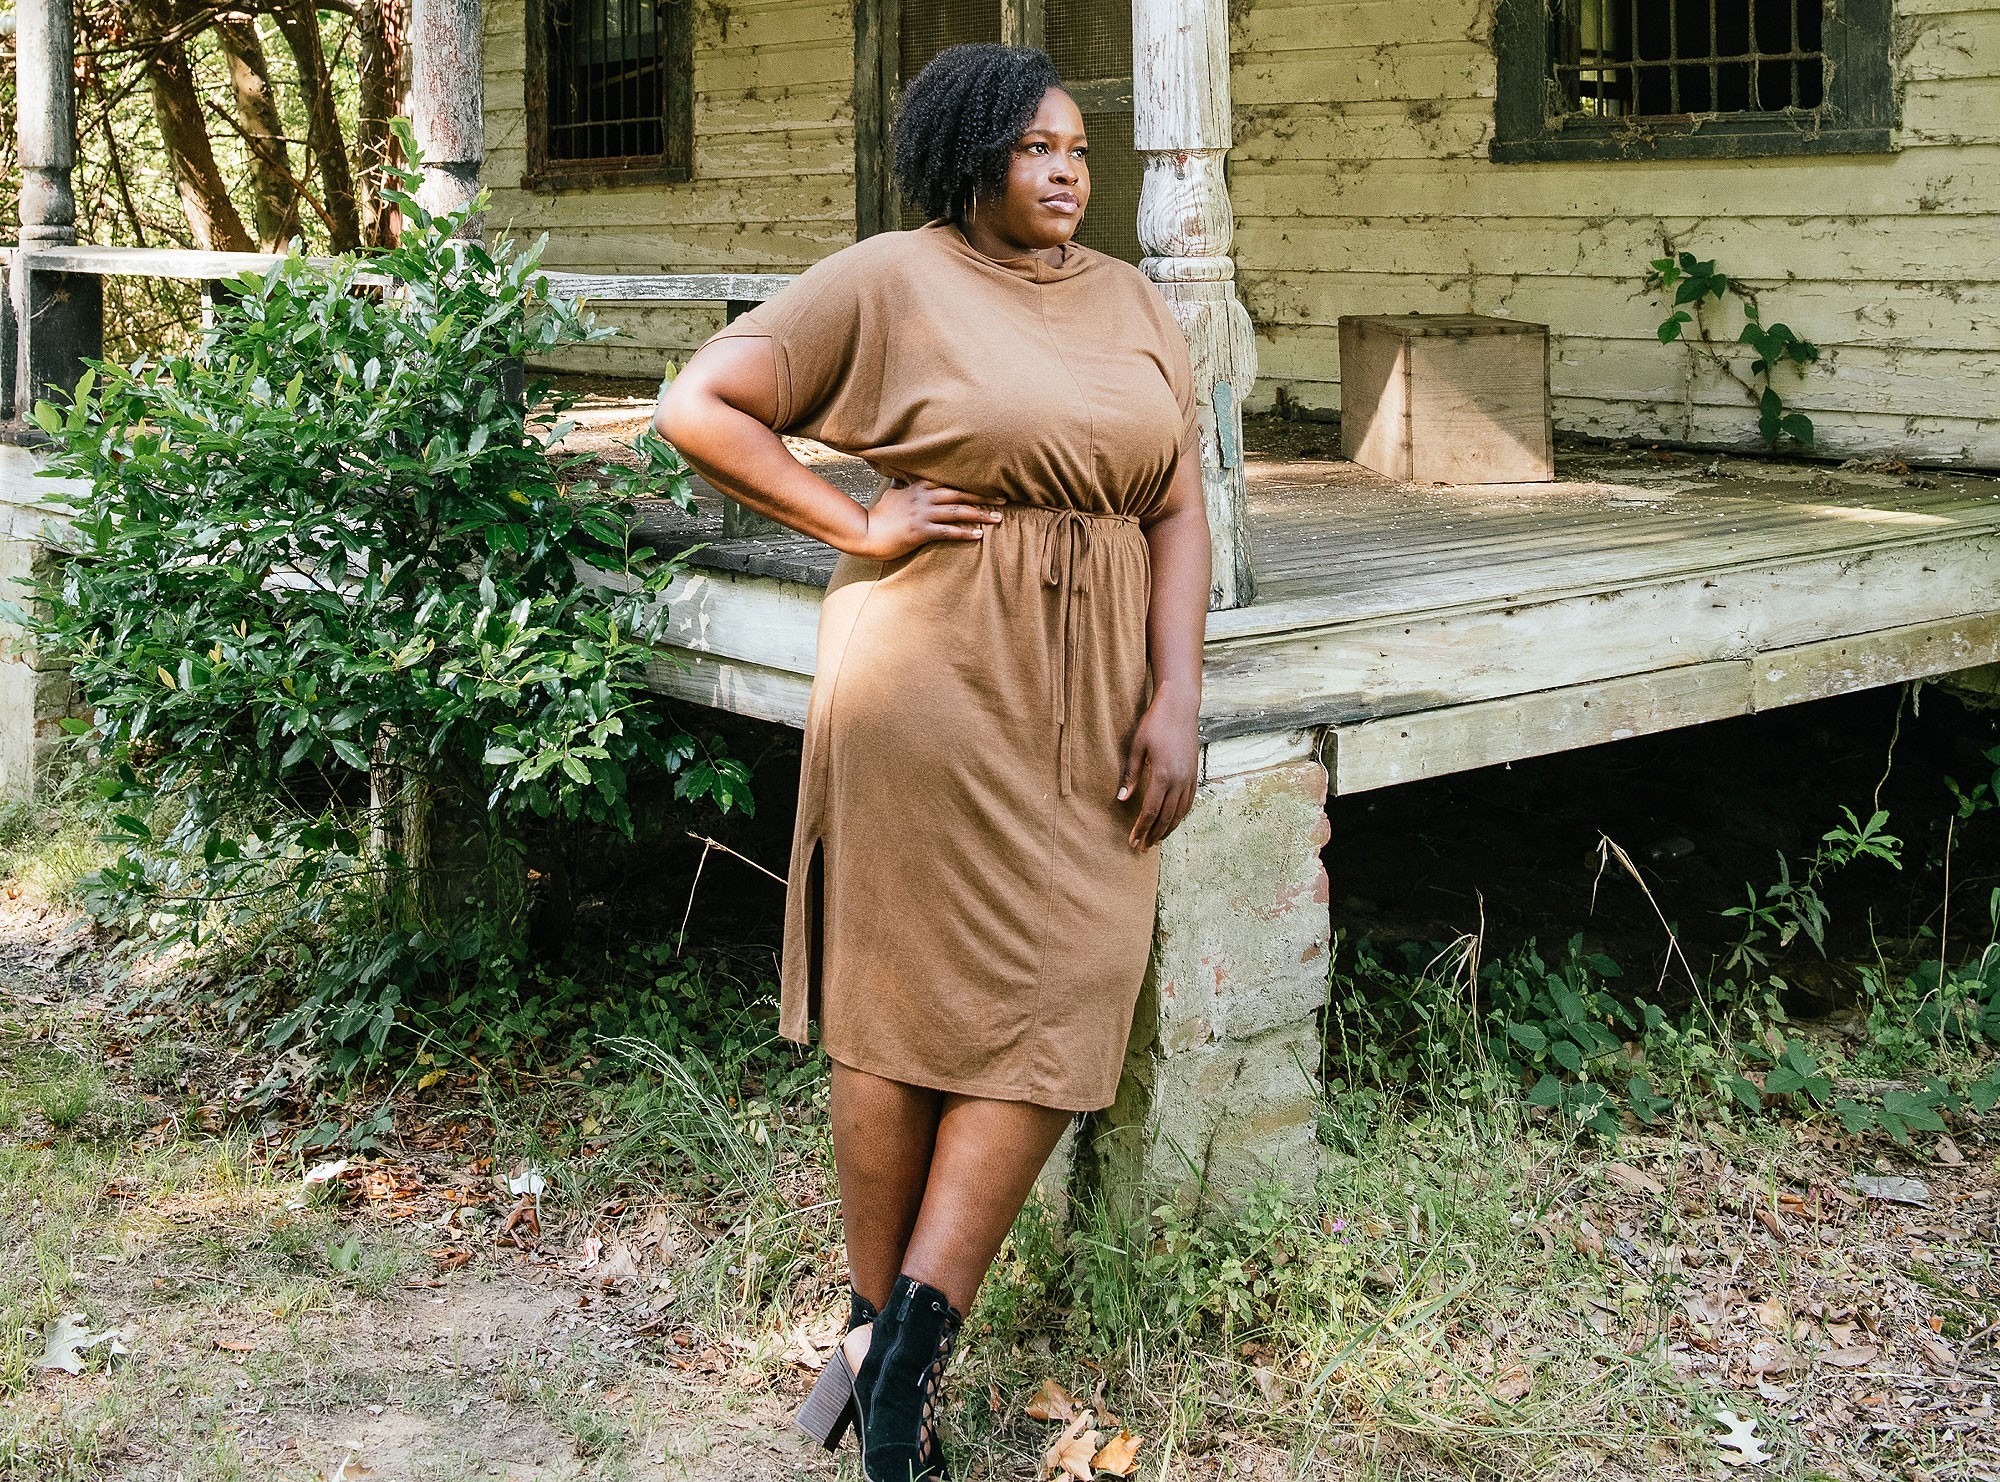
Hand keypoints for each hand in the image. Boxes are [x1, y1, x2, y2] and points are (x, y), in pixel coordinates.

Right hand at [848, 477, 1005, 559]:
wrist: (865, 533)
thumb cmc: (878, 516)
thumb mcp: (891, 496)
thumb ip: (901, 488)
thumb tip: (900, 482)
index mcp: (918, 488)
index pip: (950, 482)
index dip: (971, 484)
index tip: (989, 485)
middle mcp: (923, 498)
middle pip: (960, 494)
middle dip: (983, 497)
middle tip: (1003, 500)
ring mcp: (922, 515)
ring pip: (957, 512)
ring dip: (980, 514)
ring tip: (998, 518)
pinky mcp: (920, 532)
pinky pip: (947, 531)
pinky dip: (965, 533)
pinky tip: (979, 535)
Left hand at [1118, 687, 1198, 850]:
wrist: (1180, 707)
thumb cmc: (1154, 723)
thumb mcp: (1137, 747)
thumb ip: (1130, 774)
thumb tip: (1121, 799)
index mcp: (1162, 775)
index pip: (1150, 811)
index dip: (1141, 829)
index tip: (1133, 842)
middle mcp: (1179, 780)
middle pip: (1165, 817)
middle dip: (1153, 835)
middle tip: (1142, 848)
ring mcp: (1189, 778)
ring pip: (1179, 813)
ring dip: (1167, 829)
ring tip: (1155, 840)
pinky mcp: (1194, 774)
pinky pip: (1188, 802)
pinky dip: (1180, 816)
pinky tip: (1172, 822)